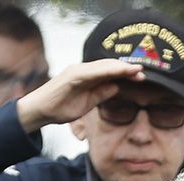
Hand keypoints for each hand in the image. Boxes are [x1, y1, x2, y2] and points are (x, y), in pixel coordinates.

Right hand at [15, 59, 143, 131]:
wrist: (40, 111)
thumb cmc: (62, 107)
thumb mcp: (89, 102)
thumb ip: (102, 93)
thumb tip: (117, 87)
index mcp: (87, 76)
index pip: (110, 72)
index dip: (125, 72)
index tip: (141, 75)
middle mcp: (82, 70)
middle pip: (108, 66)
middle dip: (126, 68)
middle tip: (143, 71)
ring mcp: (76, 72)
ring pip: (102, 67)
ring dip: (119, 68)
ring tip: (135, 70)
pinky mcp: (71, 77)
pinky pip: (91, 72)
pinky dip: (105, 71)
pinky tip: (117, 72)